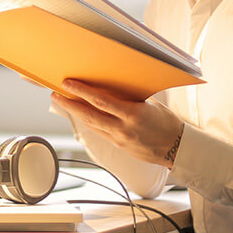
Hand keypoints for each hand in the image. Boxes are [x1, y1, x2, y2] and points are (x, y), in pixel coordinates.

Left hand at [53, 79, 184, 168]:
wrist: (177, 149)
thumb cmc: (167, 123)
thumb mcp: (151, 104)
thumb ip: (130, 97)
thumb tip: (113, 85)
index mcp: (133, 114)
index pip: (100, 101)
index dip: (81, 91)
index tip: (68, 83)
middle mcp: (123, 128)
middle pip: (89, 115)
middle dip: (69, 104)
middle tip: (55, 94)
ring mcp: (119, 139)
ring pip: (91, 124)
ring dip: (75, 113)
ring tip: (63, 102)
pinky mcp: (118, 146)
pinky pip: (99, 131)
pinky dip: (88, 121)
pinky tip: (81, 114)